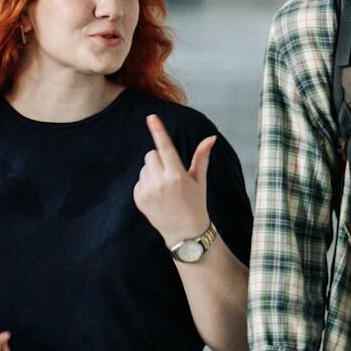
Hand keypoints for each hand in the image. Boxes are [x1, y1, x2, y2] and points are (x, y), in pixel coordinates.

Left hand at [133, 115, 216, 246]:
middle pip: (151, 154)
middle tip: (170, 173)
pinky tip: (158, 196)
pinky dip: (147, 184)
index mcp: (177, 175)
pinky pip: (139, 180)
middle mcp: (161, 182)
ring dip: (153, 171)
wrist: (185, 233)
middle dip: (159, 159)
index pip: (165, 147)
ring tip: (165, 187)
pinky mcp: (139, 199)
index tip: (151, 117)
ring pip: (145, 167)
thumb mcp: (200, 180)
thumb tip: (210, 138)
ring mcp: (148, 191)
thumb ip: (201, 157)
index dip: (158, 131)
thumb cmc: (195, 203)